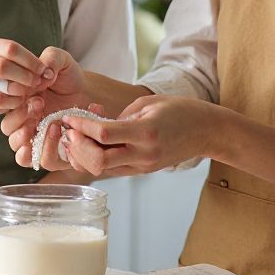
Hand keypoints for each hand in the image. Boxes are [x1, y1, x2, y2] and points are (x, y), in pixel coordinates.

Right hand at [0, 36, 52, 118]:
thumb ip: (9, 53)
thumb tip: (43, 65)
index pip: (10, 48)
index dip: (31, 59)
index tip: (42, 68)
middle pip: (5, 68)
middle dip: (26, 77)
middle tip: (37, 83)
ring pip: (1, 95)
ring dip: (19, 97)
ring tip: (26, 96)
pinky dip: (7, 108)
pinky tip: (11, 104)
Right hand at [1, 46, 91, 168]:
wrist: (90, 92)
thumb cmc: (70, 76)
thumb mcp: (61, 60)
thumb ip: (50, 58)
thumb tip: (43, 71)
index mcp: (18, 101)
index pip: (3, 109)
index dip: (14, 104)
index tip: (35, 95)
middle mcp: (23, 121)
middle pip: (8, 131)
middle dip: (20, 119)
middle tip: (39, 105)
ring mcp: (37, 138)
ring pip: (19, 153)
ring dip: (29, 141)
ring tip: (48, 124)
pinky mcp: (53, 150)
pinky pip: (41, 162)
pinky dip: (45, 153)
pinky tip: (57, 135)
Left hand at [58, 94, 212, 177]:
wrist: (205, 131)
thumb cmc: (179, 110)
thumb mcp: (149, 103)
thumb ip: (121, 115)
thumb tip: (95, 124)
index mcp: (146, 132)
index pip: (104, 134)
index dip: (82, 126)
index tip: (68, 117)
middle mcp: (143, 154)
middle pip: (99, 161)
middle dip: (78, 147)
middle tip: (69, 132)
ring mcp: (143, 166)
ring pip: (103, 169)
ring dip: (84, 155)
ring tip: (76, 139)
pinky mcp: (142, 171)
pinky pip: (113, 169)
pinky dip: (98, 159)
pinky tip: (92, 145)